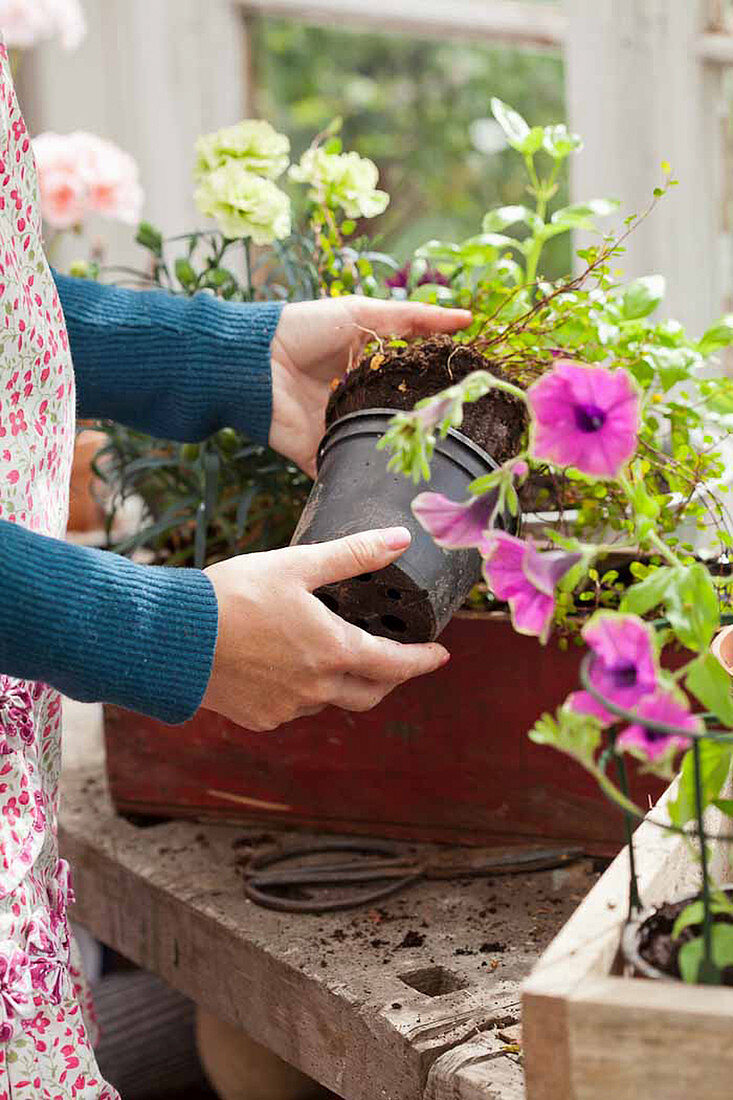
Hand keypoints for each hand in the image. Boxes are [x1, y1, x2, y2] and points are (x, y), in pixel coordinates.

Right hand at [202, 527, 448, 731]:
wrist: (172, 637)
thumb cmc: (233, 595)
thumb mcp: (297, 565)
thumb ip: (352, 555)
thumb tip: (399, 539)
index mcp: (333, 651)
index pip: (396, 665)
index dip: (422, 661)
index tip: (440, 655)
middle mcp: (317, 689)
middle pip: (371, 693)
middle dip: (390, 678)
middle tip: (397, 661)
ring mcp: (288, 709)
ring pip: (332, 701)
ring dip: (344, 684)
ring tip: (338, 657)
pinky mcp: (261, 719)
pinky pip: (296, 709)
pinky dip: (306, 692)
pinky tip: (291, 670)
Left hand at [269, 296, 471, 475]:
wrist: (257, 360)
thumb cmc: (307, 328)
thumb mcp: (366, 314)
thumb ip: (414, 318)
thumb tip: (466, 319)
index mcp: (366, 370)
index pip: (408, 384)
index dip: (435, 392)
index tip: (469, 401)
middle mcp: (354, 403)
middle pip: (395, 422)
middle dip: (420, 434)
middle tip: (457, 441)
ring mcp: (336, 431)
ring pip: (373, 451)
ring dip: (395, 461)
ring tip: (432, 468)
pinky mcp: (316, 454)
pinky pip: (342, 475)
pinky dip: (359, 483)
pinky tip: (391, 492)